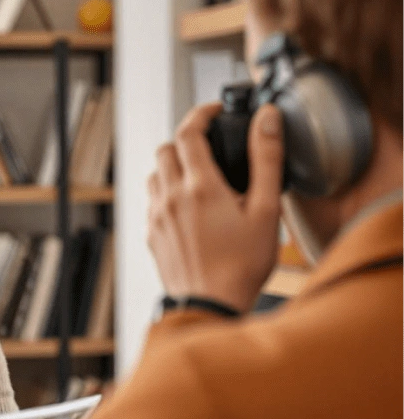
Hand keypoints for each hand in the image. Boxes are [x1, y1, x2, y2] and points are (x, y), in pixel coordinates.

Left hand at [147, 103, 284, 312]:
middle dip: (186, 141)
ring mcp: (157, 217)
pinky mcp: (151, 235)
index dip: (201, 114)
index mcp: (199, 186)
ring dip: (172, 167)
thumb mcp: (265, 209)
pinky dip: (165, 194)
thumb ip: (266, 159)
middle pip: (165, 150)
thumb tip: (267, 119)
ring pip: (154, 175)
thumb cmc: (241, 265)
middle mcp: (171, 197)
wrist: (210, 305)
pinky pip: (152, 202)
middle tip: (209, 146)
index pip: (188, 131)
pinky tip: (187, 208)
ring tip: (198, 177)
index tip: (215, 112)